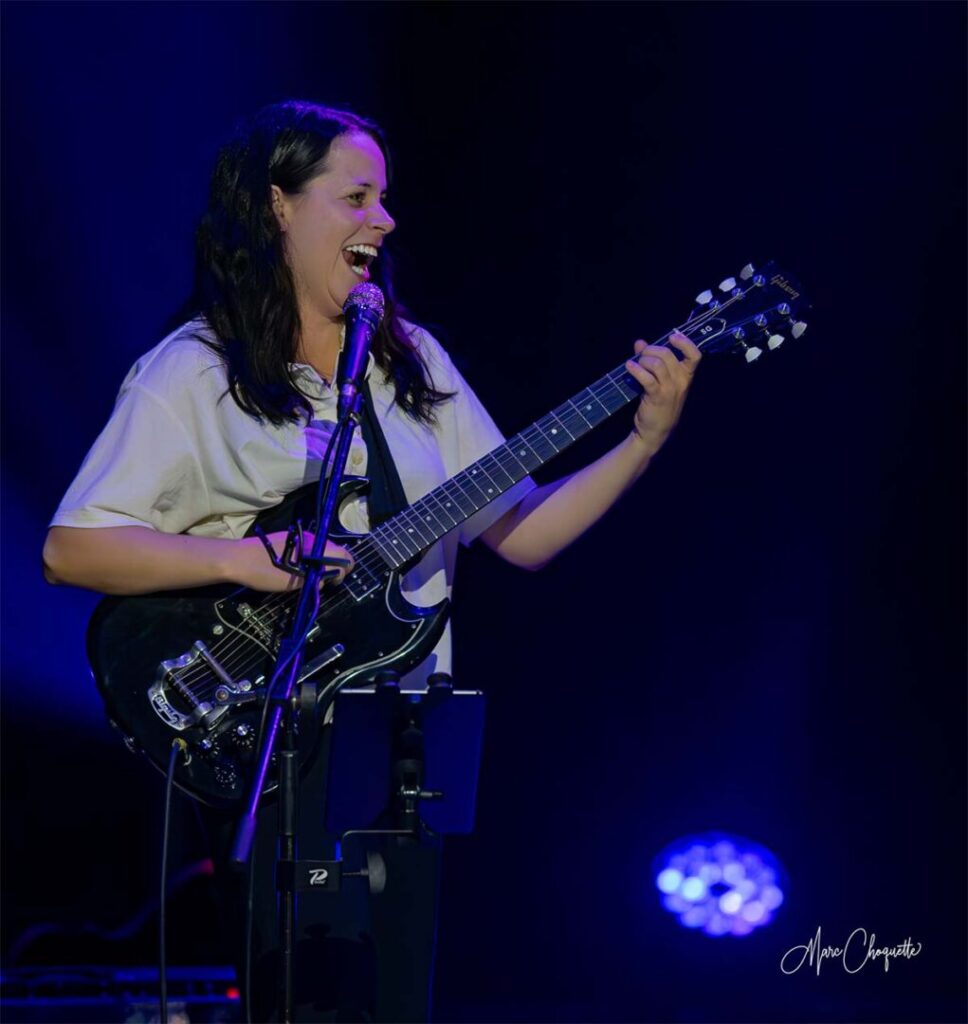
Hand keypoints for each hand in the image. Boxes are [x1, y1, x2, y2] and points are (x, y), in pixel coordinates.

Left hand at [231, 531, 353, 591]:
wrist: (235, 559)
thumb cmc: (263, 571)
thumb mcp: (292, 582)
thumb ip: (314, 580)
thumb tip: (324, 580)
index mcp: (314, 546)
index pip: (343, 555)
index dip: (344, 570)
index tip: (333, 583)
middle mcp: (311, 538)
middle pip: (334, 551)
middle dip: (335, 567)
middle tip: (324, 582)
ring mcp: (301, 537)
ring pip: (322, 550)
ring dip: (323, 564)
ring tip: (311, 578)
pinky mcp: (291, 540)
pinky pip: (310, 549)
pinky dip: (312, 560)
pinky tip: (301, 570)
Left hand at [625, 331, 701, 455]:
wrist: (655, 431)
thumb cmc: (659, 405)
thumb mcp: (659, 382)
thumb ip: (651, 360)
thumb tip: (640, 342)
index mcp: (686, 376)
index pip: (695, 355)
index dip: (685, 343)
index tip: (672, 337)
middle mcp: (681, 381)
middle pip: (667, 354)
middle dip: (651, 350)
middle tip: (641, 355)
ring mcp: (670, 389)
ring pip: (657, 363)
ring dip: (642, 360)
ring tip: (634, 364)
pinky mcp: (657, 396)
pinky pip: (647, 377)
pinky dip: (636, 369)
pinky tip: (628, 367)